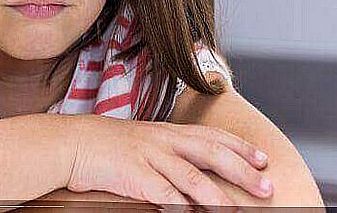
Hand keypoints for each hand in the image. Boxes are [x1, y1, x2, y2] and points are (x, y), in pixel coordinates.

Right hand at [67, 115, 272, 207]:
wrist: (70, 142)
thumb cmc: (103, 145)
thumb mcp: (140, 140)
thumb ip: (165, 150)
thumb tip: (189, 169)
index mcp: (166, 131)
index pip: (212, 135)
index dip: (240, 147)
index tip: (263, 159)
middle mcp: (162, 140)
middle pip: (212, 153)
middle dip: (243, 171)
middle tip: (266, 186)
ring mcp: (148, 156)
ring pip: (192, 177)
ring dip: (218, 196)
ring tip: (236, 211)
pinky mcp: (134, 174)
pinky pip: (164, 193)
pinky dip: (180, 207)